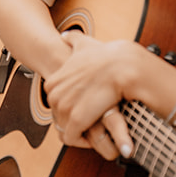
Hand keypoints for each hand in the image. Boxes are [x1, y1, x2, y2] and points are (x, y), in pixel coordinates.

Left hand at [43, 32, 135, 158]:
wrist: (122, 66)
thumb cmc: (107, 57)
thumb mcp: (84, 44)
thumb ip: (72, 40)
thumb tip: (65, 35)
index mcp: (52, 82)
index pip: (55, 104)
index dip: (71, 108)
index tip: (85, 108)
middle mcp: (54, 95)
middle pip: (59, 118)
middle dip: (74, 122)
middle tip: (92, 121)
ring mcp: (63, 107)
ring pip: (65, 129)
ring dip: (80, 132)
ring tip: (95, 128)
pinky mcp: (76, 119)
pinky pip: (72, 137)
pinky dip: (82, 140)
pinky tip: (94, 136)